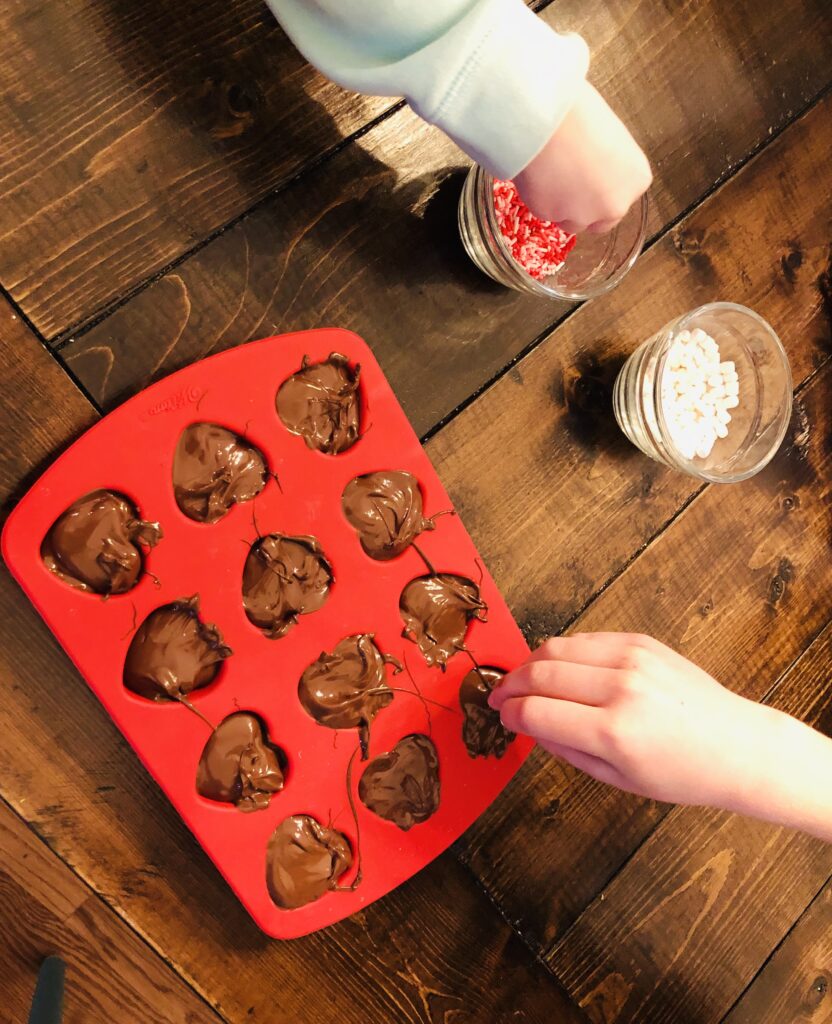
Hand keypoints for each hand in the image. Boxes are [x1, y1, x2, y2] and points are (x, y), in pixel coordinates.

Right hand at [489, 632, 777, 807]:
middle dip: (510, 685)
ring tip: (523, 679)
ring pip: (557, 648)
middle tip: (500, 696)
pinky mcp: (641, 642)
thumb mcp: (616, 778)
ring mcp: (632, 659)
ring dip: (531, 663)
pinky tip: (558, 668)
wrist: (736, 745)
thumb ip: (565, 749)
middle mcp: (621, 688)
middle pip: (540, 674)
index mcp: (613, 731)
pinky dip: (563, 651)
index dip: (509, 714)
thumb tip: (527, 725)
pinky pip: (586, 639)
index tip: (501, 717)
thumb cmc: (682, 772)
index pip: (535, 712)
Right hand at [514, 81, 651, 233]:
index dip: (603, 190)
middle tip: (570, 184)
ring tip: (552, 175)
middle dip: (586, 208)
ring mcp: (583, 214)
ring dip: (562, 206)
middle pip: (600, 222)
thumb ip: (610, 164)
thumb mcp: (611, 137)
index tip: (590, 177)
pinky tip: (539, 173)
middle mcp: (615, 204)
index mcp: (637, 180)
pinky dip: (540, 198)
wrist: (546, 116)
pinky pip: (545, 213)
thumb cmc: (579, 113)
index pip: (623, 199)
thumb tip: (595, 171)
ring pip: (571, 222)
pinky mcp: (551, 215)